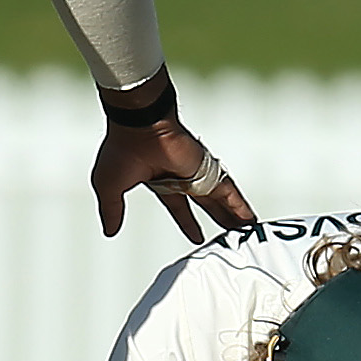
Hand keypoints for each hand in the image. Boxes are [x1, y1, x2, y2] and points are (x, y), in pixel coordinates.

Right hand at [93, 71, 258, 242]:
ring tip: (249, 227)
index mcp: (160, 181)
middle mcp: (182, 176)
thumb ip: (112, 211)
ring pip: (220, 199)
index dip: (188, 223)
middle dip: (219, 218)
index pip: (178, 207)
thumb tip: (110, 231)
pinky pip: (227, 191)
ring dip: (234, 214)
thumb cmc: (121, 150)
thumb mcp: (110, 188)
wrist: (139, 125)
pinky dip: (239, 204)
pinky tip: (250, 217)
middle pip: (206, 204)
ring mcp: (197, 172)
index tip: (198, 236)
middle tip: (233, 231)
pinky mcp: (207, 169)